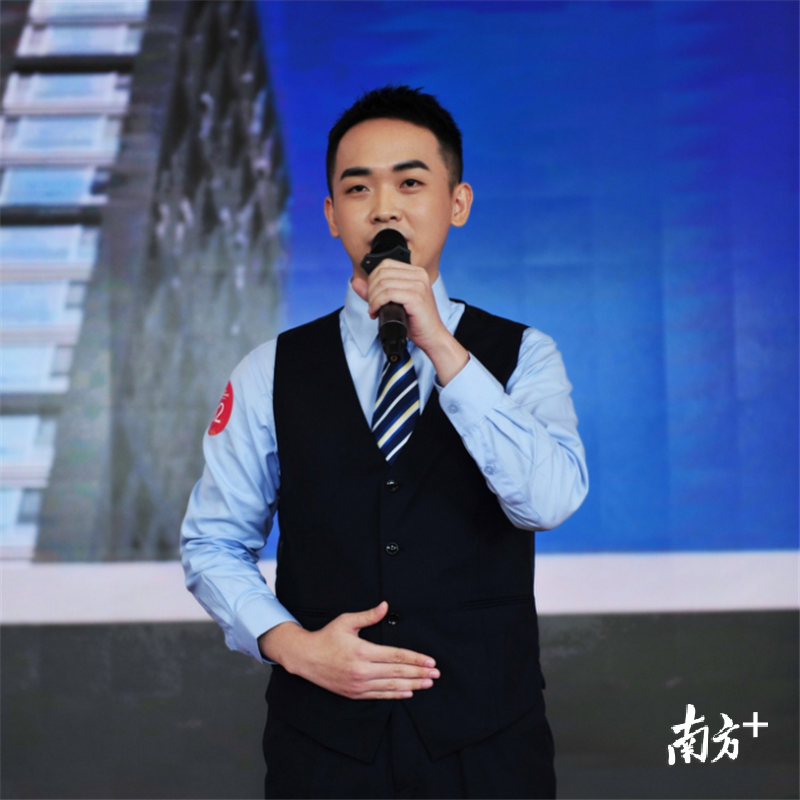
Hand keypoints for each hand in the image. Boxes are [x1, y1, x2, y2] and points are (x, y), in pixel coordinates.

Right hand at [259, 601, 440, 699]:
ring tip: (427, 684)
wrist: (305, 658)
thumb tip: (385, 606)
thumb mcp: (346, 622)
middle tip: (436, 674)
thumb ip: (368, 615)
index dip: (415, 659)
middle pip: (397, 672)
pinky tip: (408, 692)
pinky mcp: (354, 693)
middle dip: (419, 673)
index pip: (396, 656)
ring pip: (391, 685)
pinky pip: (379, 695)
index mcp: (362, 651)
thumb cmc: (326, 637)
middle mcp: (362, 670)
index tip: (430, 661)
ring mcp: (358, 684)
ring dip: (412, 685)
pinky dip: (395, 694)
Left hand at [351, 262, 468, 384]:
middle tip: (372, 305)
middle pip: (382, 273)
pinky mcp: (416, 296)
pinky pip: (388, 294)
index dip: (373, 279)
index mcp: (415, 272)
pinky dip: (377, 303)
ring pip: (383, 283)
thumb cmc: (414, 320)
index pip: (385, 264)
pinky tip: (377, 311)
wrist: (431, 336)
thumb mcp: (393, 302)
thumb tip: (355, 282)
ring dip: (373, 298)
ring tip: (374, 310)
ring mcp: (419, 285)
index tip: (372, 295)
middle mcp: (419, 275)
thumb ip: (375, 291)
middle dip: (371, 290)